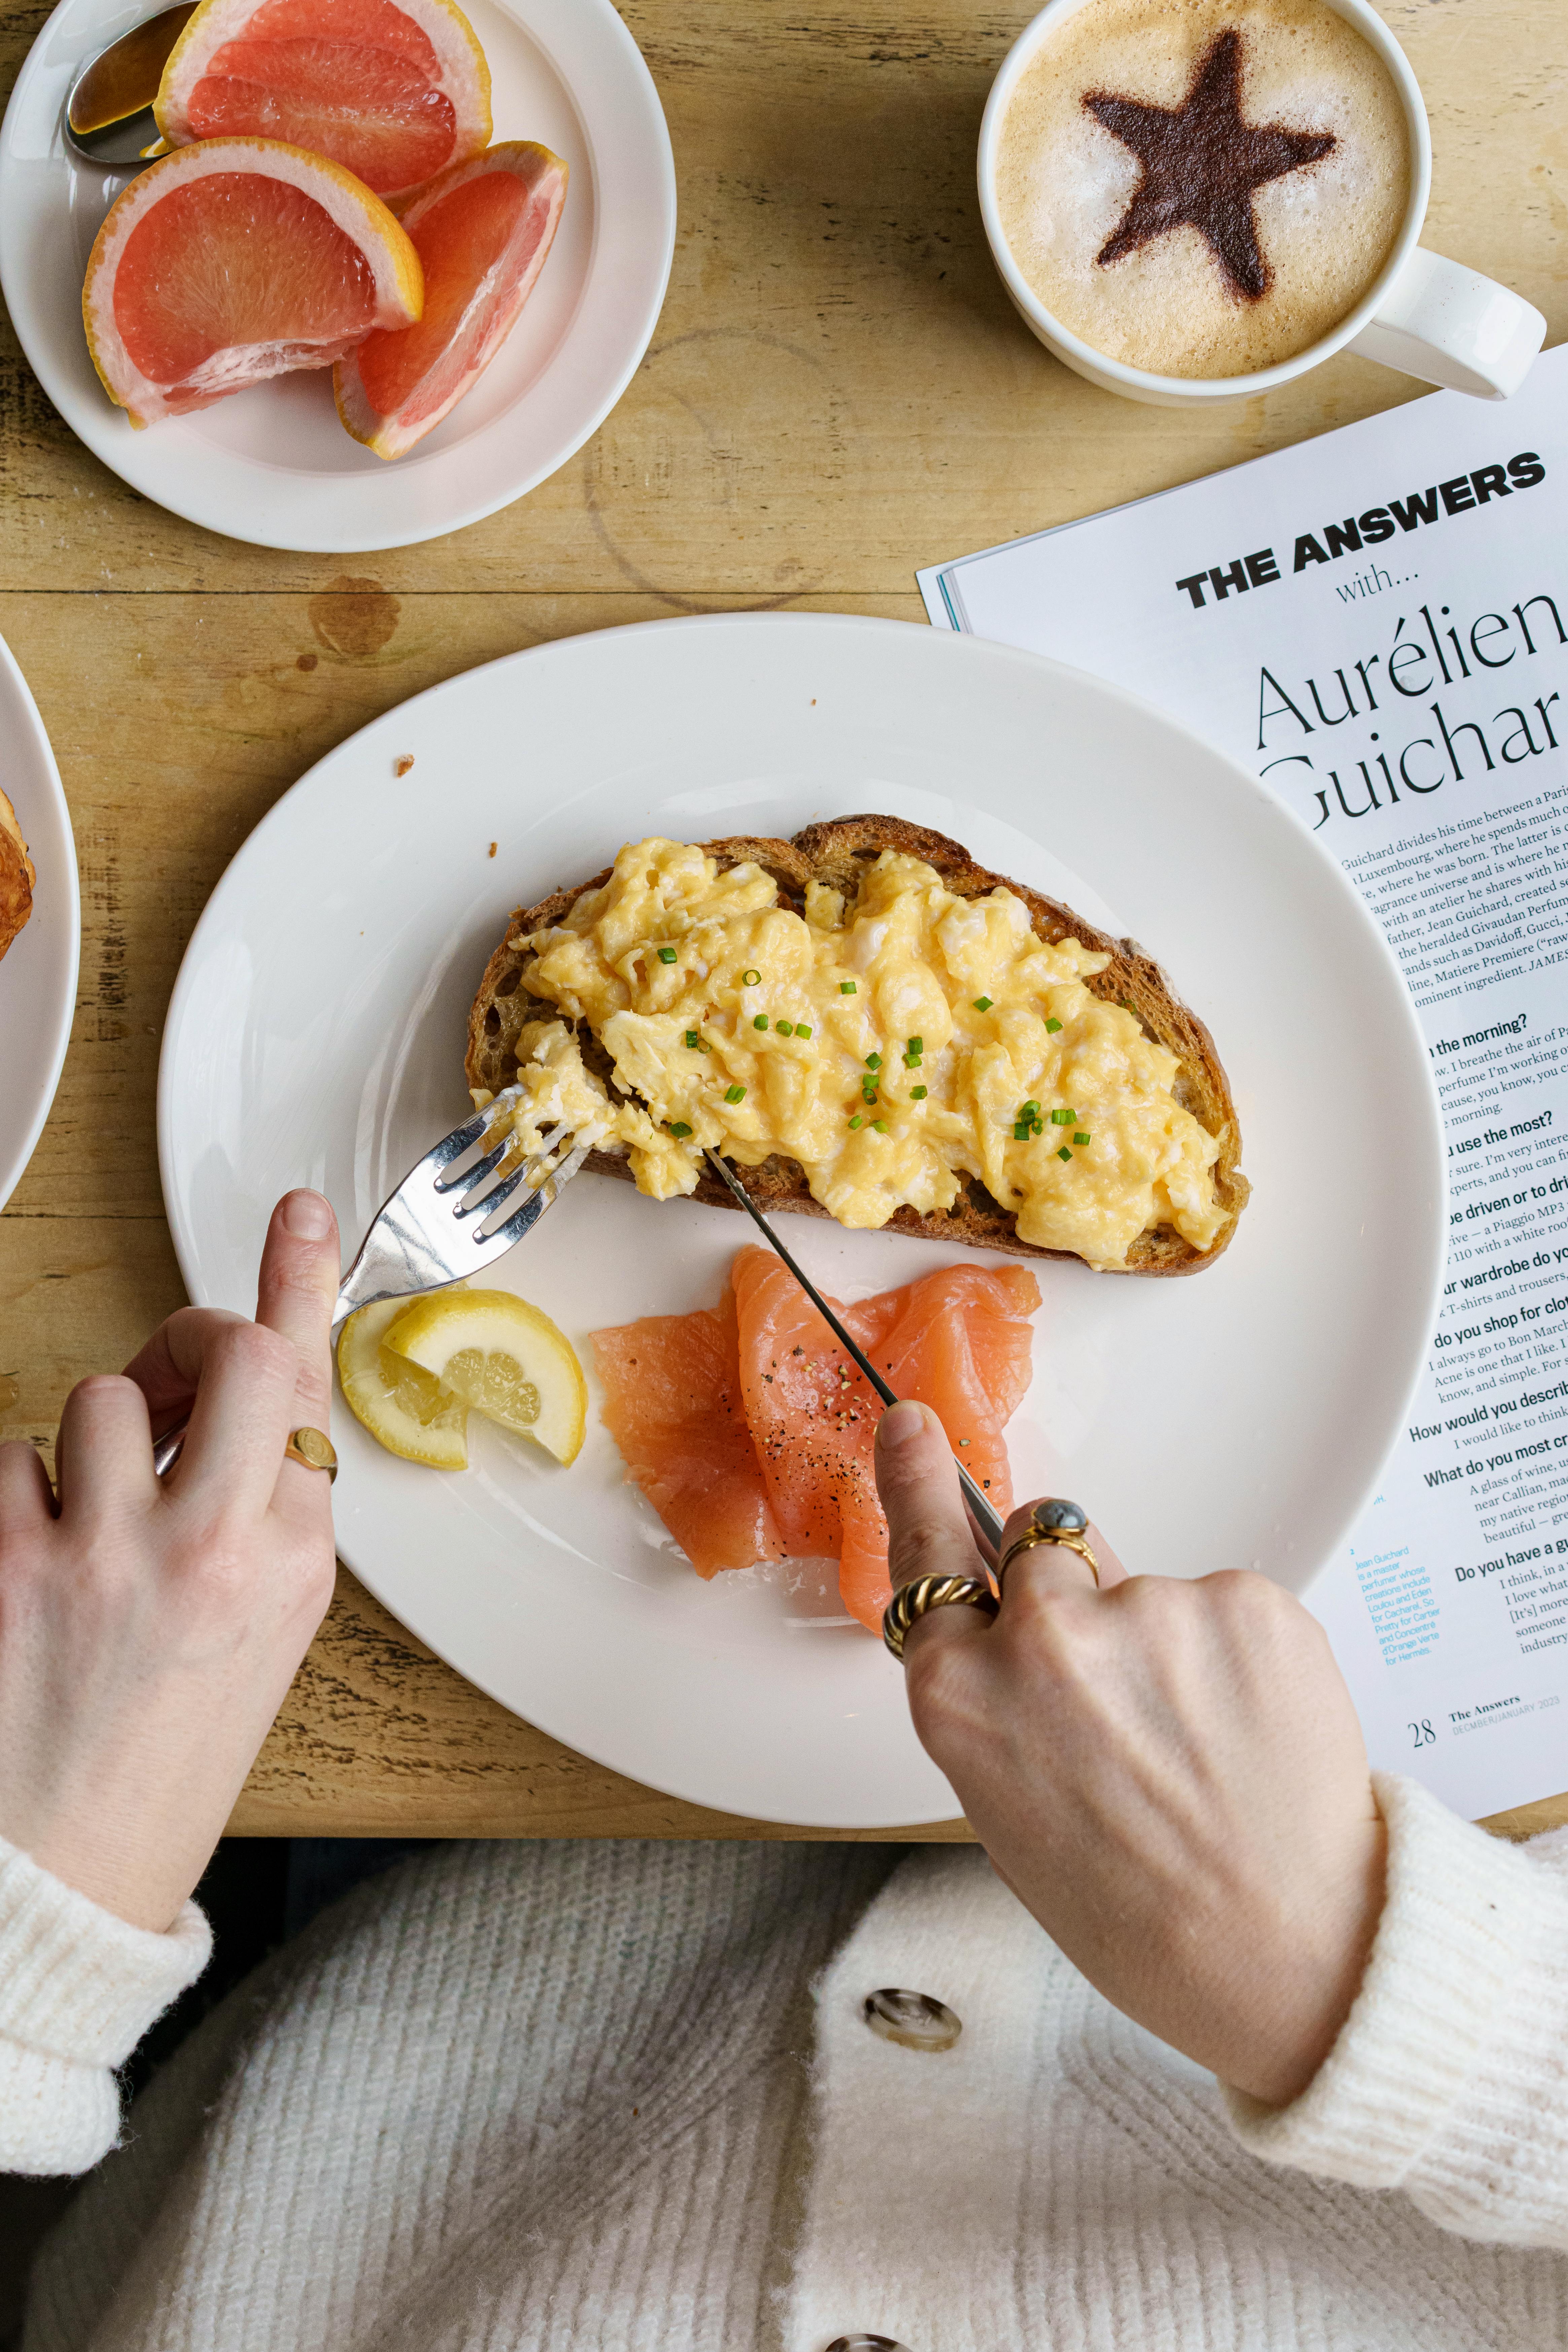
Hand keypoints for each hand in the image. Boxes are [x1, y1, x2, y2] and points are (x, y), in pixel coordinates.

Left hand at [0, 1192, 340, 1933]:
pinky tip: (31, 1561)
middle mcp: (217, 1548)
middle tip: (184, 1379)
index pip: (312, 1392)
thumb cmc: (162, 1763)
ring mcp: (110, 1554)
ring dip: (93, 1440)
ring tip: (88, 1520)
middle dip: (204, 1343)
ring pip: (105, 1397)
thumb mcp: (263, 1638)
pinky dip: (15, 1495)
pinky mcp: (10, 1567)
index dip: (301, 1286)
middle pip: (233, 1353)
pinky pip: (9, 1457)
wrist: (63, 1882)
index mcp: (294, 1568)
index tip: (301, 1215)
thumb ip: (266, 1519)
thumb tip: (229, 1415)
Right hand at [875, 1401, 1385, 2107]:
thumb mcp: (1016, 1809)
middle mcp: (1045, 1640)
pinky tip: (1251, 1735)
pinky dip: (1238, 1657)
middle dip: (1077, 1592)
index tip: (915, 1425)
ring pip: (1146, 1589)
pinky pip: (1224, 1603)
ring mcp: (1149, 1609)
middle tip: (1129, 1694)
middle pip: (1046, 1547)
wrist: (1288, 1955)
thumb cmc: (1145, 1913)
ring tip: (1206, 1751)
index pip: (928, 1558)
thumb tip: (1033, 1627)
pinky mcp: (1246, 1598)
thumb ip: (1006, 1701)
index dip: (922, 1483)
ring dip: (1168, 1646)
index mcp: (965, 1698)